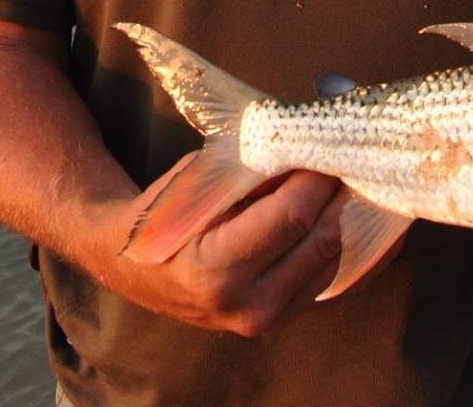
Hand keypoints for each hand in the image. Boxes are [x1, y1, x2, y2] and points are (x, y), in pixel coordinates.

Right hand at [103, 163, 346, 336]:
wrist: (136, 269)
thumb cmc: (162, 214)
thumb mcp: (199, 180)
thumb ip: (255, 172)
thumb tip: (311, 154)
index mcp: (217, 270)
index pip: (293, 216)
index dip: (315, 178)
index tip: (323, 148)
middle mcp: (246, 306)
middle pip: (322, 239)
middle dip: (333, 194)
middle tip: (335, 161)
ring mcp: (265, 322)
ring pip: (331, 259)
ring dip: (336, 217)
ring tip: (327, 185)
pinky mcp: (278, 323)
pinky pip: (327, 278)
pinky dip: (330, 242)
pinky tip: (327, 213)